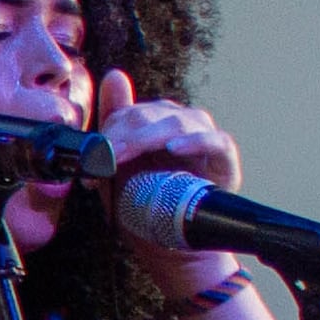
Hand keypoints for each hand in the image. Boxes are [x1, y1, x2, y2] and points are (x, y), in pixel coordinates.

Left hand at [92, 69, 244, 294]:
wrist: (169, 242)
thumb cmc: (144, 202)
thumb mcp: (115, 168)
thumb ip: (111, 127)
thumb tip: (113, 77)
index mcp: (152, 122)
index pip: (128, 112)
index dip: (109, 132)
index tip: (94, 157)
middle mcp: (178, 123)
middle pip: (151, 114)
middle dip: (124, 137)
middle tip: (106, 159)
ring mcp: (203, 137)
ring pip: (178, 122)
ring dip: (149, 138)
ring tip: (127, 154)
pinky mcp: (224, 156)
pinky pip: (215, 140)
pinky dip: (195, 141)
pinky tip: (175, 148)